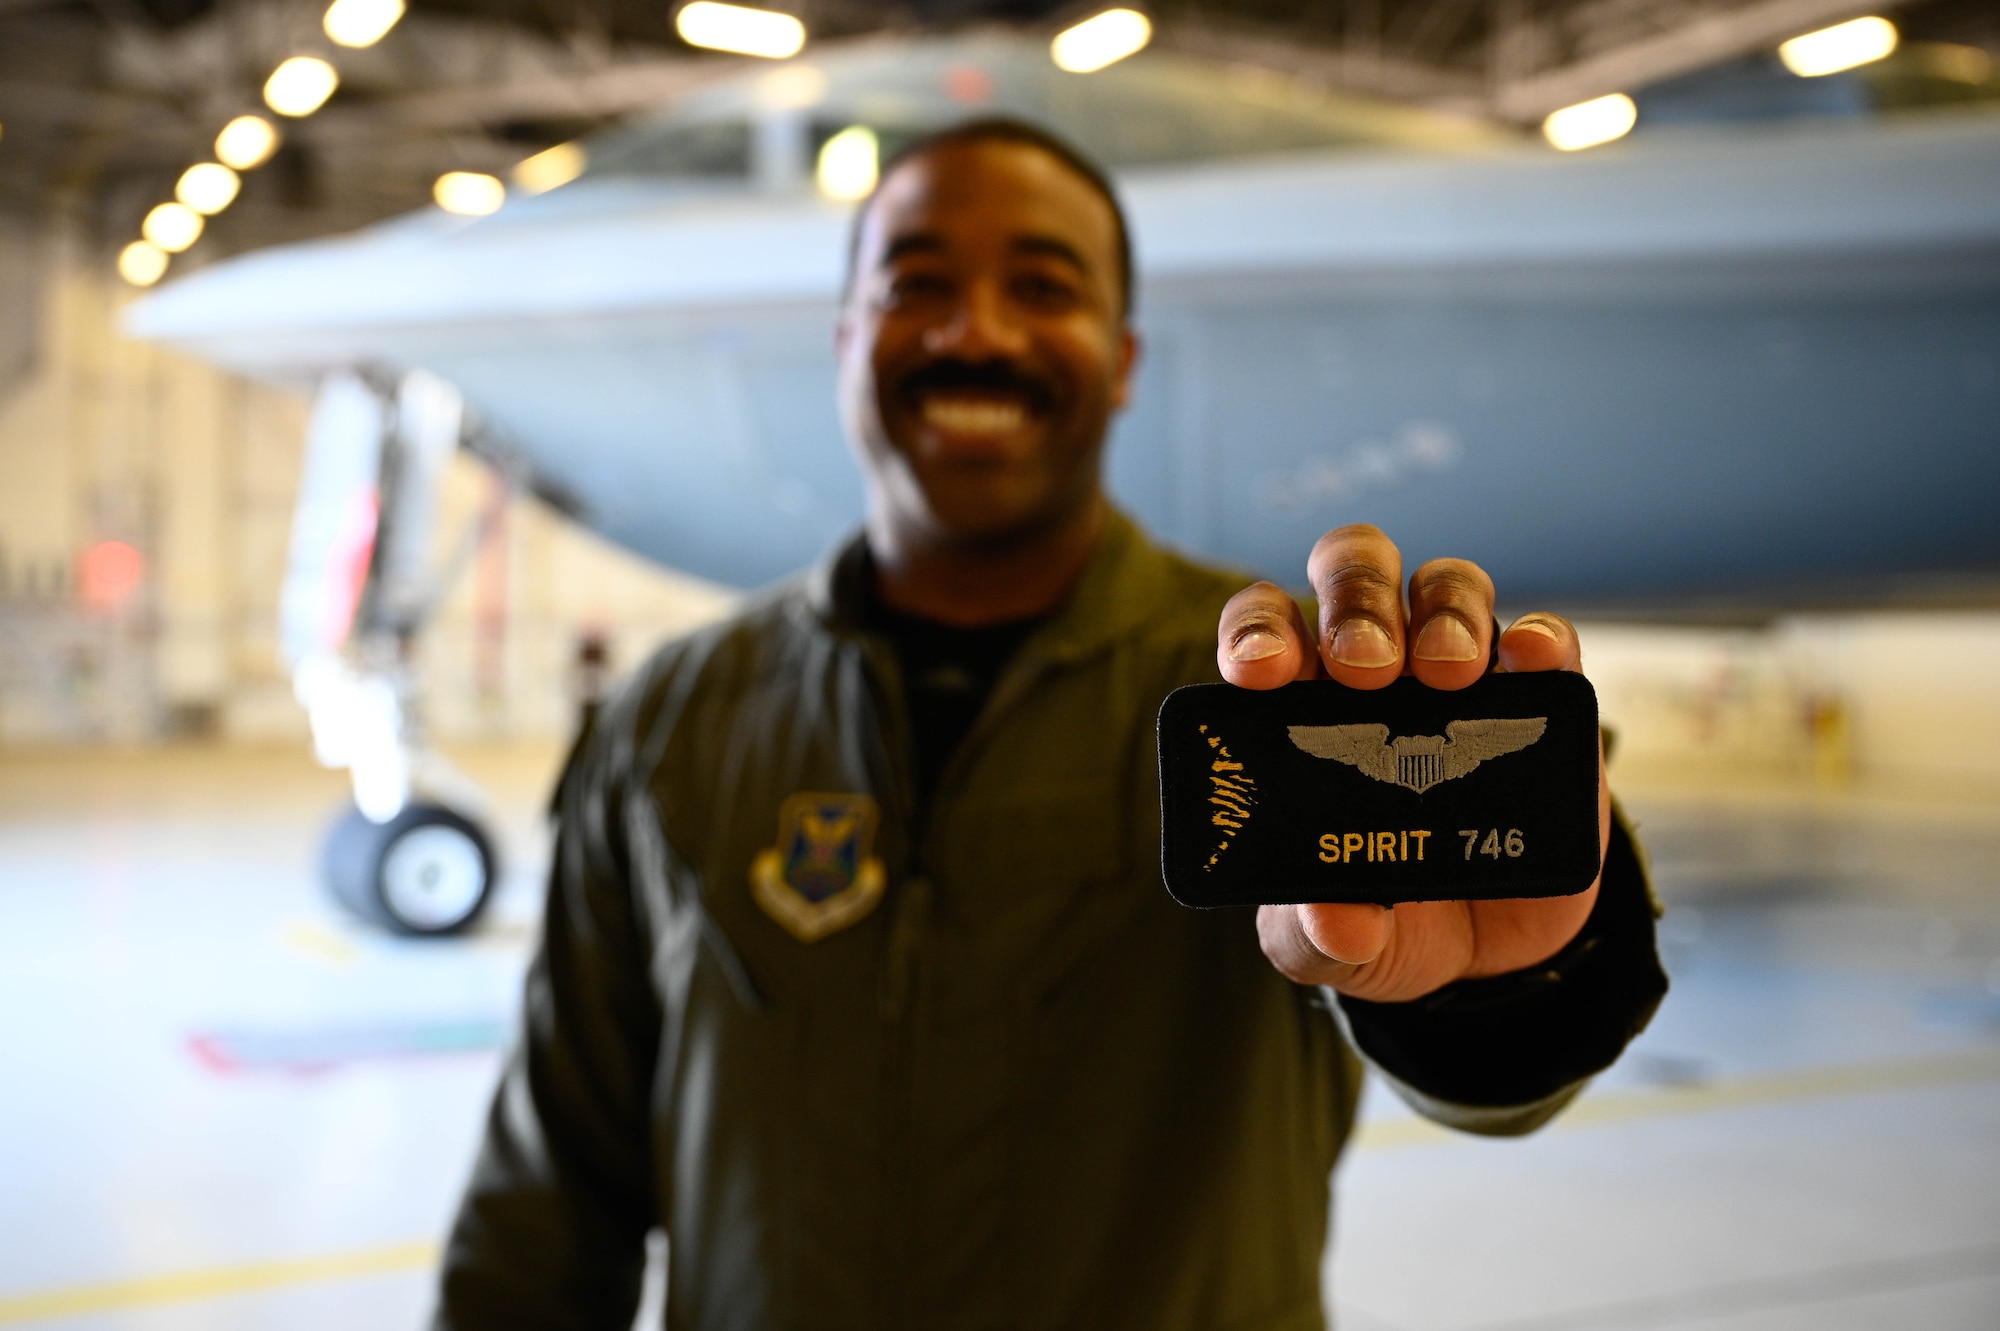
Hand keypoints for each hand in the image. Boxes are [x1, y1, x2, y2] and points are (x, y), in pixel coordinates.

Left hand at [1214, 524, 1609, 1003]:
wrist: (1484, 959)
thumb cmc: (1380, 921)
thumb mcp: (1330, 946)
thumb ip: (1317, 936)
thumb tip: (1336, 921)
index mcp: (1297, 705)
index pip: (1265, 630)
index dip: (1258, 633)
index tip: (1259, 674)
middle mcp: (1375, 668)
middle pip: (1357, 577)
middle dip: (1356, 606)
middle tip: (1362, 669)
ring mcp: (1462, 676)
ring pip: (1447, 588)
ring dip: (1444, 614)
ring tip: (1445, 673)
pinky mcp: (1543, 704)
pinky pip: (1545, 641)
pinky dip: (1541, 636)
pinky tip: (1530, 655)